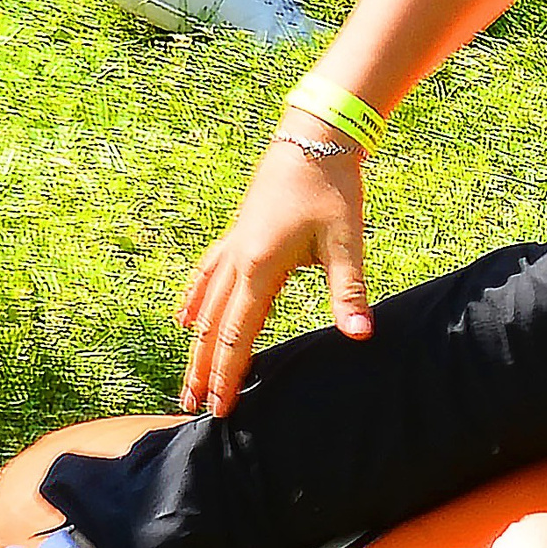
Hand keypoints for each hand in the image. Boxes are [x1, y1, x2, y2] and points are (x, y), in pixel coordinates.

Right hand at [178, 135, 370, 413]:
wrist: (313, 139)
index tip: (221, 408)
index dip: (228, 375)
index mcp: (259, 268)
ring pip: (204, 305)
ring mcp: (233, 245)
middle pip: (211, 327)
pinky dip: (194, 301)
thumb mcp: (345, 243)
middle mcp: (236, 260)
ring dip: (195, 342)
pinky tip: (185, 317)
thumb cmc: (332, 189)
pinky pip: (206, 276)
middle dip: (202, 369)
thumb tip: (361, 335)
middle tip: (190, 407)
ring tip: (188, 374)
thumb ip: (349, 293)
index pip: (238, 335)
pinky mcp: (238, 234)